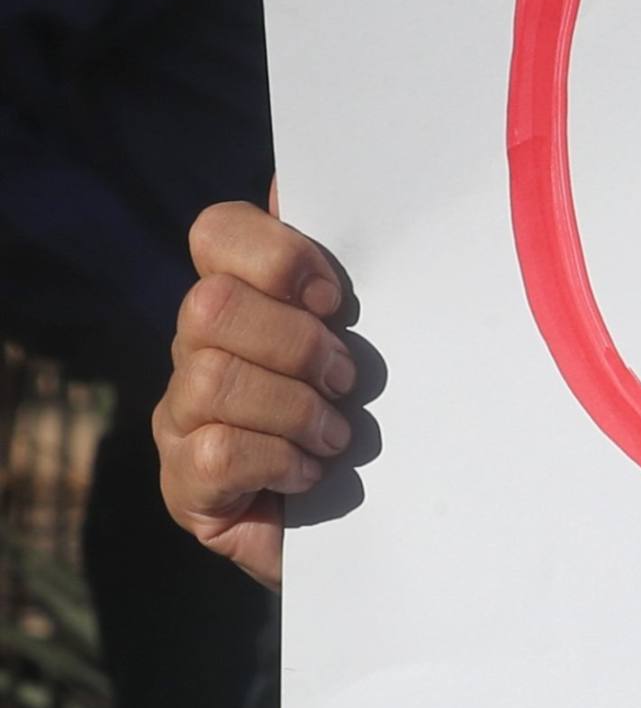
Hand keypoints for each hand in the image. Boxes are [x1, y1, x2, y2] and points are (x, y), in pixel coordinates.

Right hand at [152, 201, 355, 590]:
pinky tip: (310, 476)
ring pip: (210, 378)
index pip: (218, 231)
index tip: (335, 297)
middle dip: (296, 344)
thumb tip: (318, 182)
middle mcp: (199, 348)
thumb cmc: (388, 419)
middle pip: (211, 307)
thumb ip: (366, 272)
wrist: (389, 525)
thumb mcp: (389, 340)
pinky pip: (214, 453)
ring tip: (337, 436)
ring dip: (294, 409)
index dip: (275, 253)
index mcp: (246, 299)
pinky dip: (277, 462)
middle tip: (349, 379)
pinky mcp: (186, 485)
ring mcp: (183, 417)